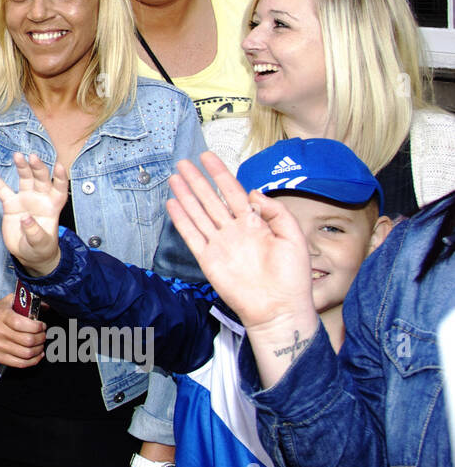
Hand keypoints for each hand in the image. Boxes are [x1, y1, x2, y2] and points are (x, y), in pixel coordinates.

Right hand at [0, 152, 68, 275]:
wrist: (28, 254)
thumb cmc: (41, 248)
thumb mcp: (41, 244)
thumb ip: (35, 232)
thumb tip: (26, 219)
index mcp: (53, 206)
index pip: (60, 189)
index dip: (60, 178)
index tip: (59, 167)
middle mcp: (40, 198)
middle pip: (41, 179)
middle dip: (38, 167)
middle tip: (32, 158)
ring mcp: (25, 199)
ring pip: (25, 179)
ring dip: (22, 167)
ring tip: (18, 156)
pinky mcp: (11, 204)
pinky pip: (3, 190)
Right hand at [0, 295, 46, 369]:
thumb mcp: (7, 302)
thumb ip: (26, 301)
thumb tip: (46, 306)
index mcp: (2, 315)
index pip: (24, 324)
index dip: (38, 327)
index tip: (42, 326)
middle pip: (28, 340)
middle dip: (41, 338)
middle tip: (43, 335)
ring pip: (26, 353)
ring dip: (39, 350)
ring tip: (40, 345)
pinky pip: (19, 363)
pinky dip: (32, 361)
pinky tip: (37, 355)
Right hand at [164, 153, 311, 333]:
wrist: (279, 308)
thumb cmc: (292, 277)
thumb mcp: (294, 238)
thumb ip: (277, 212)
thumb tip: (254, 192)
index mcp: (255, 223)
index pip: (234, 191)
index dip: (220, 174)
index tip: (208, 157)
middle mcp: (234, 230)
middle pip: (211, 199)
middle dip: (197, 180)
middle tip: (184, 162)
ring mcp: (220, 244)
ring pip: (198, 213)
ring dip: (185, 195)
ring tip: (174, 178)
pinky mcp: (208, 259)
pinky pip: (191, 236)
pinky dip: (181, 220)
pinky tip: (173, 205)